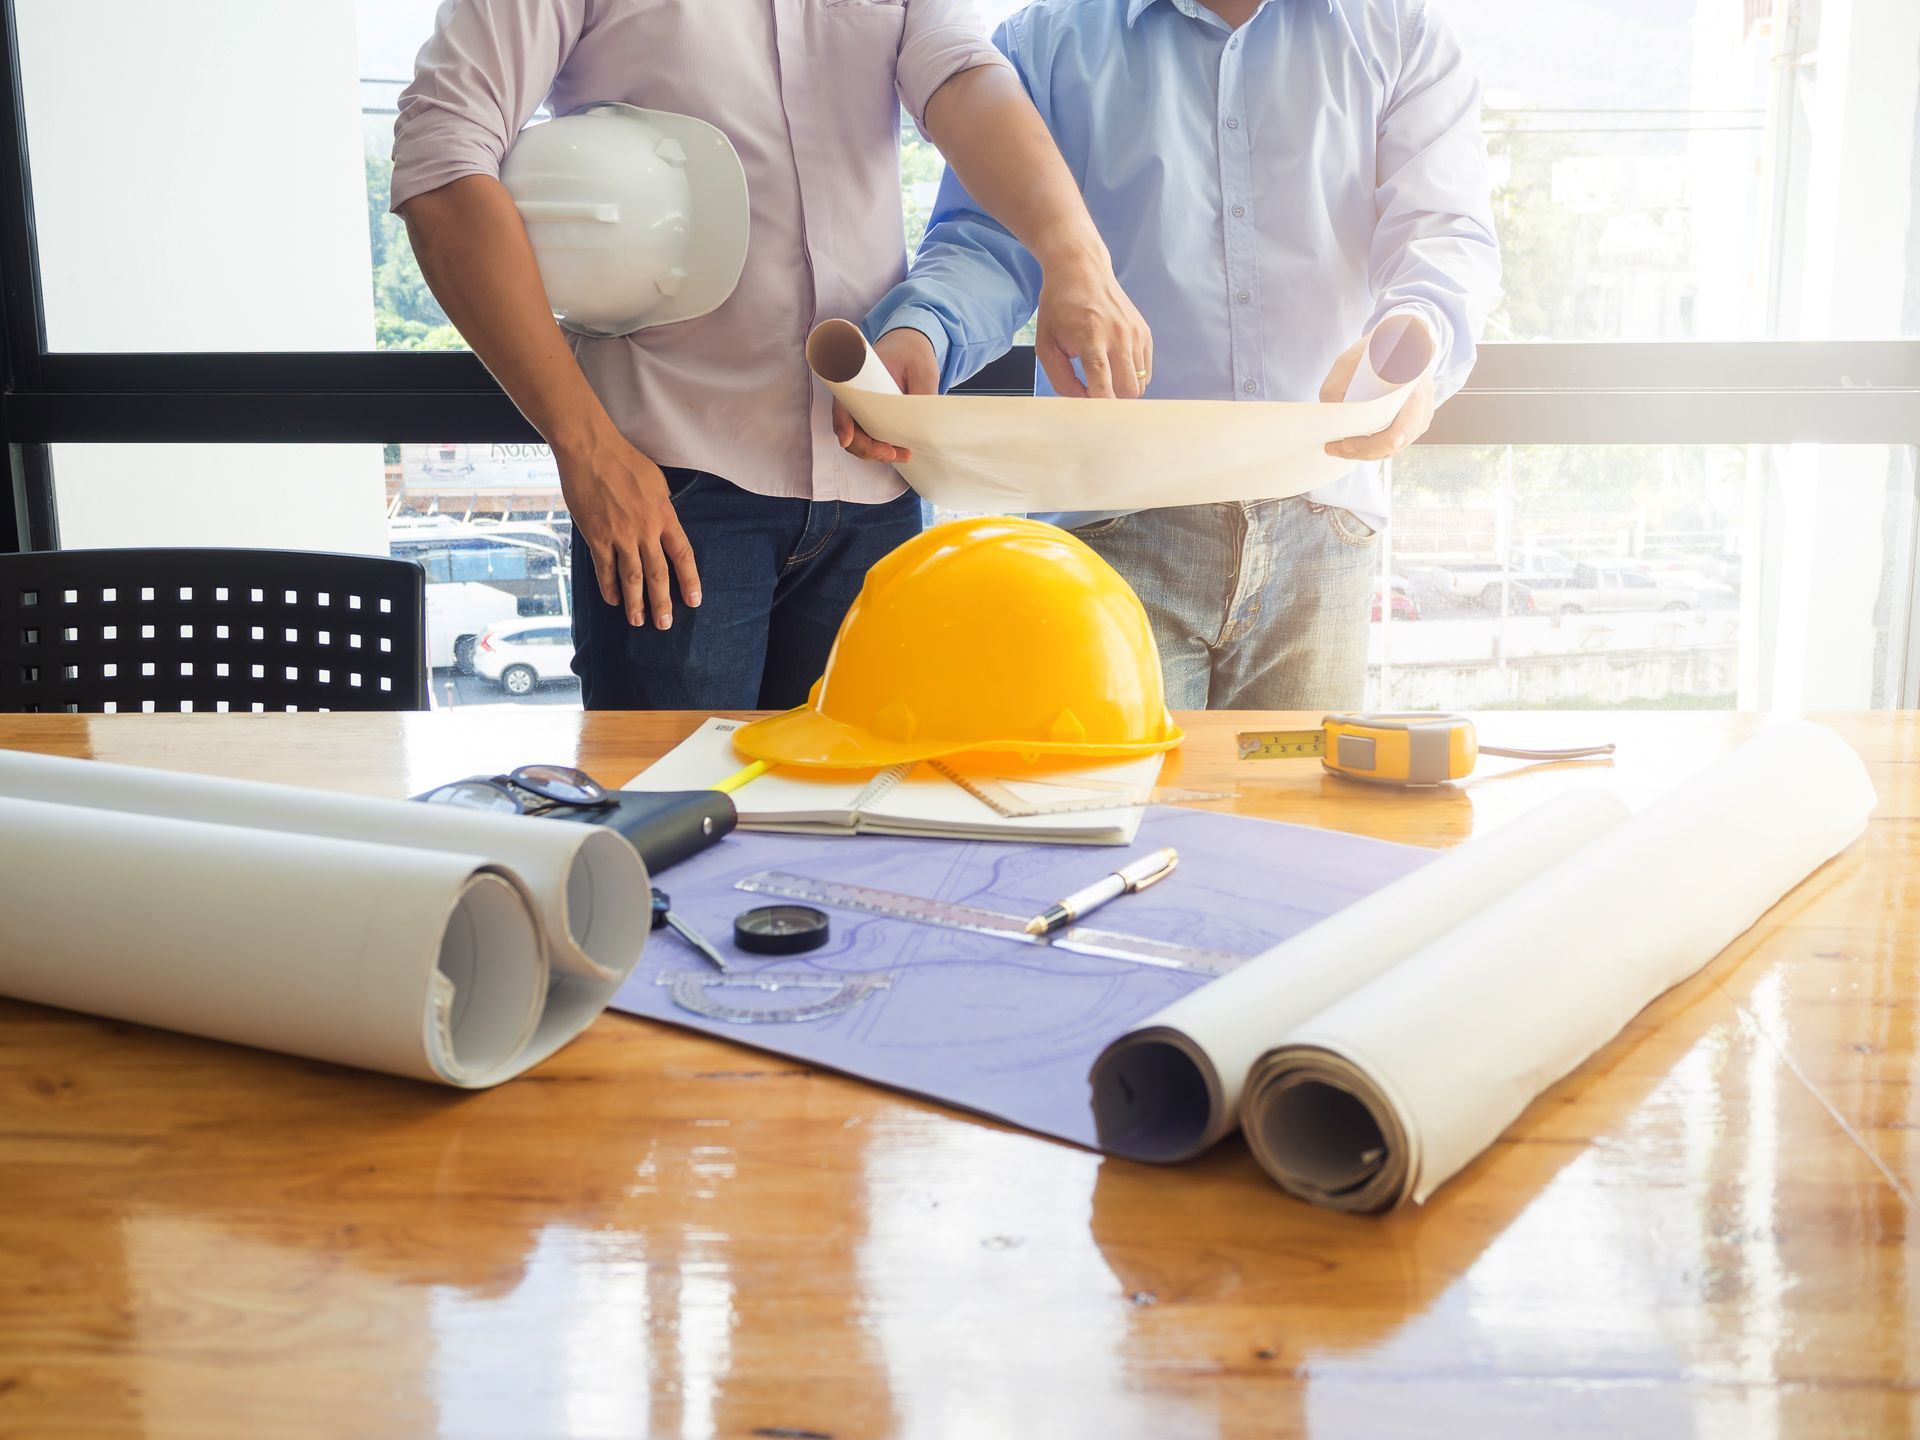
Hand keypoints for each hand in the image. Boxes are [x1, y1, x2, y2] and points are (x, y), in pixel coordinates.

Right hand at [554, 424, 699, 629]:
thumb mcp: (657, 482)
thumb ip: (663, 507)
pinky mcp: (596, 537)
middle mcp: (645, 530)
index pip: (682, 555)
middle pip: (658, 574)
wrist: (591, 450)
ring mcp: (620, 535)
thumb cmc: (625, 460)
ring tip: (638, 621)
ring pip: (632, 578)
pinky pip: (605, 569)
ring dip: (636, 603)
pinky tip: (613, 600)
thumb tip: (666, 525)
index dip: (689, 580)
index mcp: (665, 516)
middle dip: (662, 602)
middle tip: (664, 624)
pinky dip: (609, 587)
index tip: (694, 600)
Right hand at [833, 327, 937, 463]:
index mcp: (858, 378)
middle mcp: (855, 396)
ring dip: (876, 451)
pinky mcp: (872, 417)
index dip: (842, 424)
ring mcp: (862, 409)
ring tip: (904, 454)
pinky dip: (881, 448)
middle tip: (893, 453)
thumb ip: (924, 394)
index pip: (842, 403)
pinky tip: (899, 451)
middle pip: (848, 430)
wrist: (912, 347)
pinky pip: (870, 437)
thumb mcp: (923, 371)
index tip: (847, 439)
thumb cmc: (913, 354)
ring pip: (858, 439)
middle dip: (867, 448)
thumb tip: (924, 424)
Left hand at [1034, 245, 1152, 399]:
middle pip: (1129, 391)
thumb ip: (1061, 379)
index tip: (1086, 409)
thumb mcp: (1046, 344)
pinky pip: (1146, 370)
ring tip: (1104, 377)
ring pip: (1140, 383)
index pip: (1104, 388)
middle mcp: (1119, 336)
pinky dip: (1132, 376)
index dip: (1097, 407)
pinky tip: (1114, 365)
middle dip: (1113, 401)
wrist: (1081, 269)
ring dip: (1122, 389)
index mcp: (1092, 338)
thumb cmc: (1059, 307)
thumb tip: (1081, 403)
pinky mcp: (1144, 332)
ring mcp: (1135, 333)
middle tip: (1094, 393)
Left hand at [1321, 332, 1435, 460]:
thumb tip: (1329, 422)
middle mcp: (1423, 406)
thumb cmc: (1376, 349)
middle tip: (1335, 448)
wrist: (1403, 337)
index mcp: (1410, 392)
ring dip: (1370, 452)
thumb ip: (1334, 390)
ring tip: (1344, 446)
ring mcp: (1424, 414)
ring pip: (1397, 447)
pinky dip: (1379, 446)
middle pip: (1393, 446)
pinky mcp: (1418, 418)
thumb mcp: (1347, 363)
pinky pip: (1400, 441)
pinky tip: (1360, 441)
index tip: (1342, 443)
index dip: (1366, 446)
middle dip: (1362, 453)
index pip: (1394, 435)